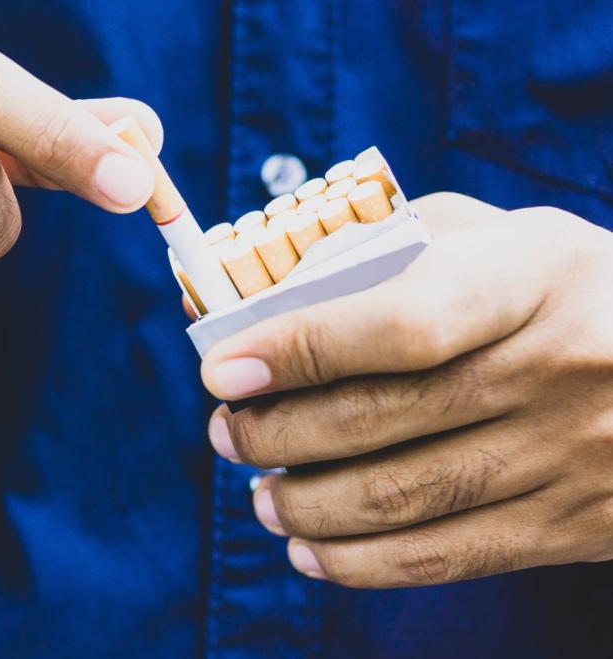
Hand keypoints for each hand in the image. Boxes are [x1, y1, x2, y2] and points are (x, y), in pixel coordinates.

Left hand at [202, 193, 612, 587]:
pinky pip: (450, 556)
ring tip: (260, 494)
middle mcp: (559, 369)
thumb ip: (399, 246)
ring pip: (405, 498)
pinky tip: (309, 550)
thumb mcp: (509, 239)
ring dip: (307, 504)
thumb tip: (275, 287)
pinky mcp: (578, 525)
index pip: (401, 322)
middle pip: (383, 417)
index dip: (300, 349)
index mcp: (535, 280)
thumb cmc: (572, 290)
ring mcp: (573, 455)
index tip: (223, 368)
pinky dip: (362, 562)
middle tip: (227, 434)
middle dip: (278, 433)